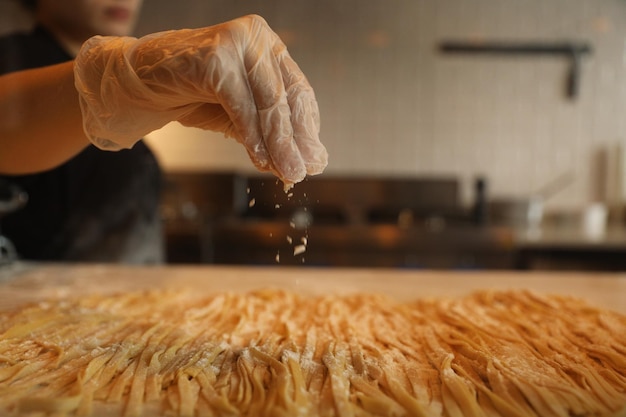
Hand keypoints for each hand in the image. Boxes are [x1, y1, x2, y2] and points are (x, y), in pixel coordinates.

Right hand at [74, 14, 326, 186]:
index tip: (315, 159)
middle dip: (296, 141)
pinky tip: (262, 161)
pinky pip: (240, 106)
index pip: (297, 91)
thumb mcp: (238, 115)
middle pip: (285, 98)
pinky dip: (252, 137)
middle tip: (304, 172)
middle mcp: (255, 37)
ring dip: (278, 144)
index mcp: (266, 45)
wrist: (135, 85)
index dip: (307, 129)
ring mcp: (235, 43)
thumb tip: (304, 163)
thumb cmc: (188, 94)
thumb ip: (268, 133)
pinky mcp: (214, 58)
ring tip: (288, 172)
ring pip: (267, 103)